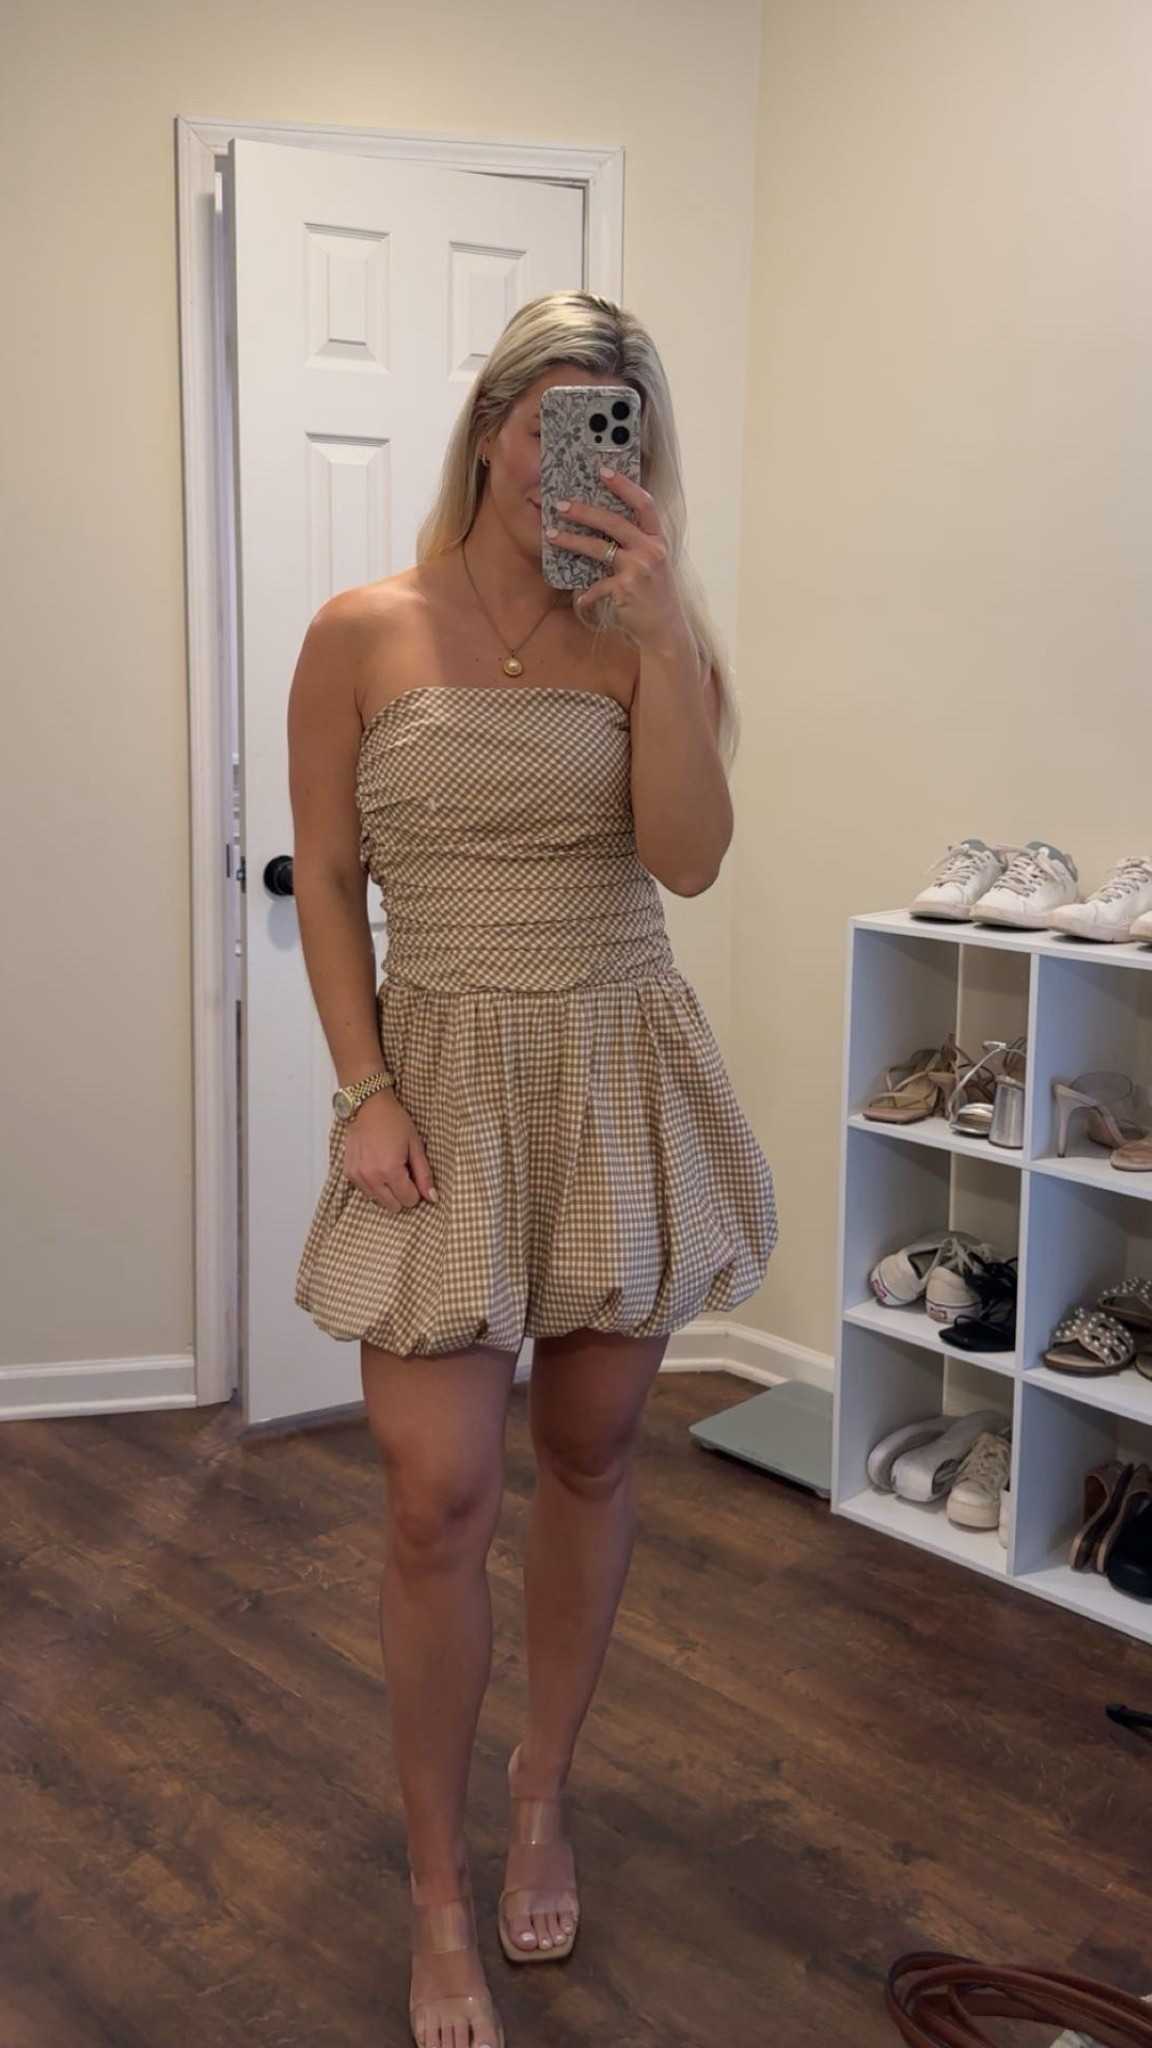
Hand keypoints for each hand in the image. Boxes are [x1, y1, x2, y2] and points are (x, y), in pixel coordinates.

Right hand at [342, 1091, 438, 1211]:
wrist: (368, 1105)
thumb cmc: (393, 1121)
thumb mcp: (415, 1145)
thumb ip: (424, 1174)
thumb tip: (432, 1197)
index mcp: (390, 1170)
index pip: (408, 1200)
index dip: (416, 1191)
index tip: (414, 1176)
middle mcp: (371, 1177)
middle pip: (393, 1205)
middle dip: (402, 1194)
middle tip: (403, 1173)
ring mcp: (357, 1176)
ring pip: (377, 1200)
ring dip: (386, 1191)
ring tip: (389, 1168)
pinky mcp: (349, 1172)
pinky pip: (364, 1191)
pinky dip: (373, 1185)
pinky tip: (377, 1167)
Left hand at [546, 470, 687, 648]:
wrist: (665, 629)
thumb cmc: (654, 595)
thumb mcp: (652, 563)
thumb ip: (636, 544)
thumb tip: (602, 526)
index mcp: (658, 539)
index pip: (644, 504)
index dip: (624, 486)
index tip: (604, 472)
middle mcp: (651, 551)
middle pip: (614, 522)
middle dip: (584, 511)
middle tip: (561, 505)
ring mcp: (639, 570)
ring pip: (599, 548)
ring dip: (572, 540)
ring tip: (552, 535)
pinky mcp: (625, 590)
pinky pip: (597, 586)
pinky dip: (587, 594)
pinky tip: (581, 599)